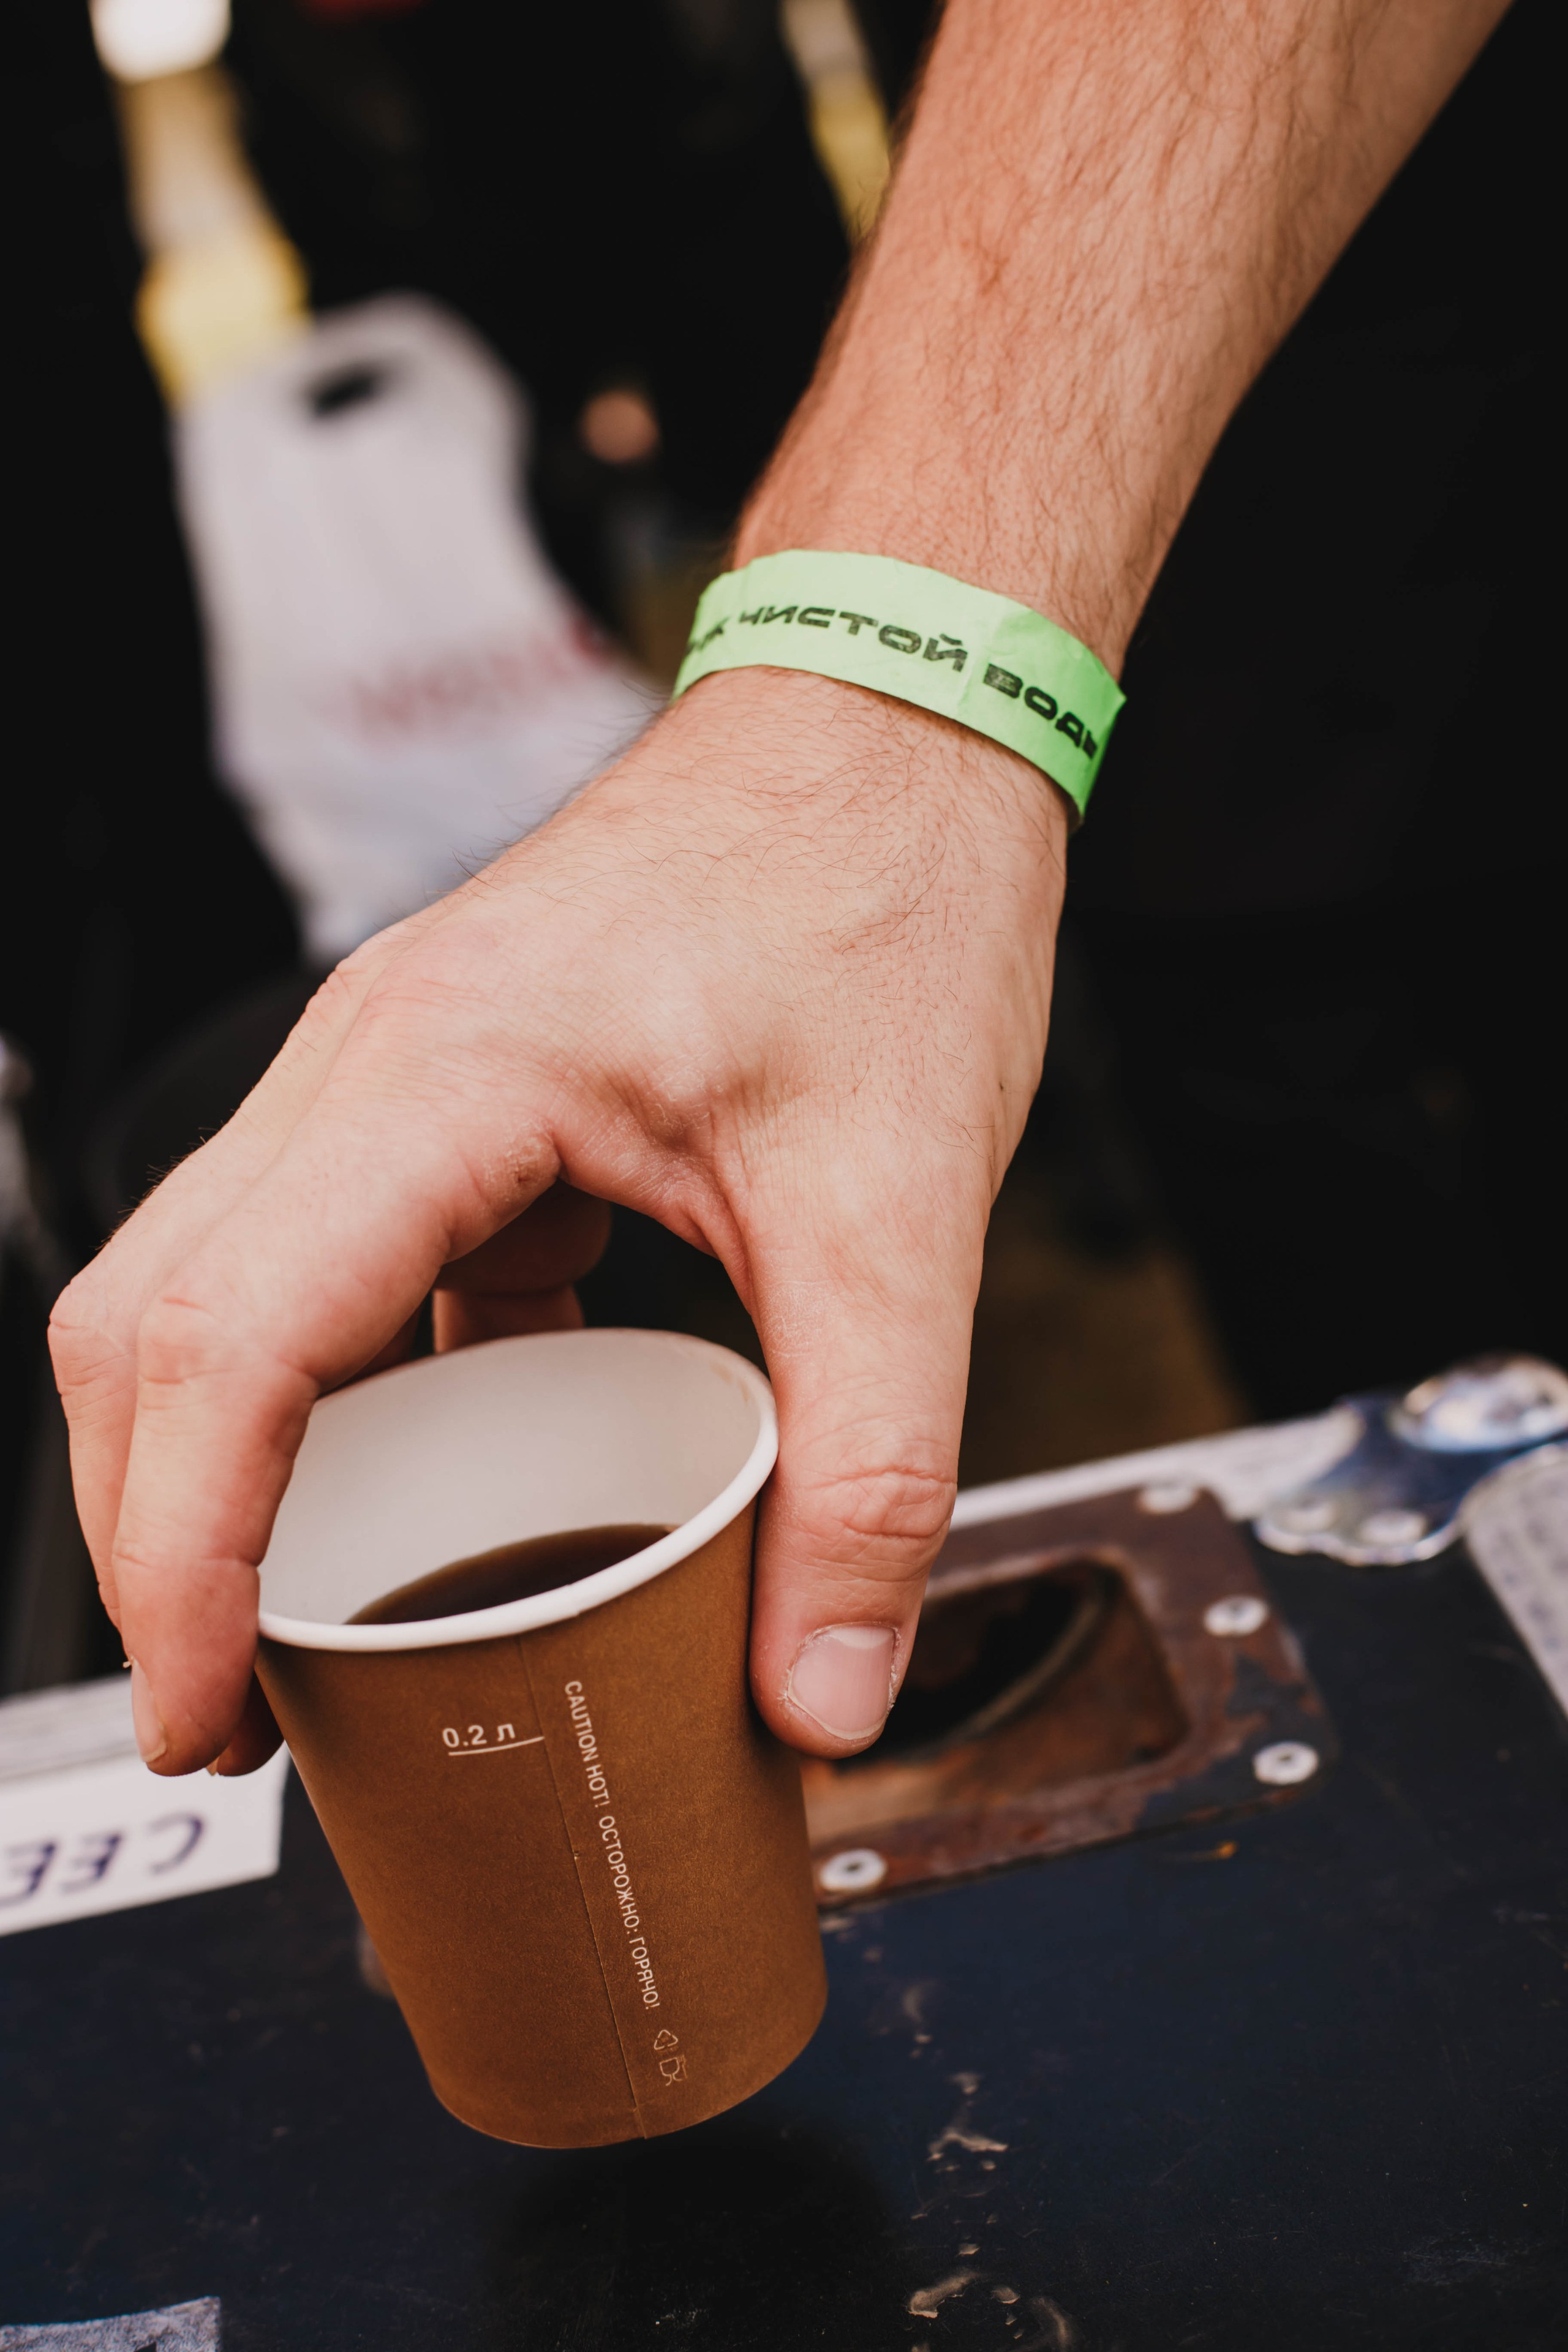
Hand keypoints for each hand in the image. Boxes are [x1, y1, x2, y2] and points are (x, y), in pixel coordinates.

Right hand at [50, 666, 1065, 1773]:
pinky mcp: (455, 1093)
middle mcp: (373, 1058)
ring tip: (309, 1630)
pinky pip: (342, 1263)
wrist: (897, 721)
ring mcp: (397, 1069)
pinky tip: (449, 1478)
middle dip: (158, 1535)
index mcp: (445, 1073)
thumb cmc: (885, 897)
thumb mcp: (899, 1214)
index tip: (206, 1717)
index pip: (225, 1343)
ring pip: (221, 1291)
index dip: (179, 1561)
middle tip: (229, 1716)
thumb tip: (823, 1694)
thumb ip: (868, 1469)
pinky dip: (360, 1394)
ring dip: (236, 1466)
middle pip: (159, 1321)